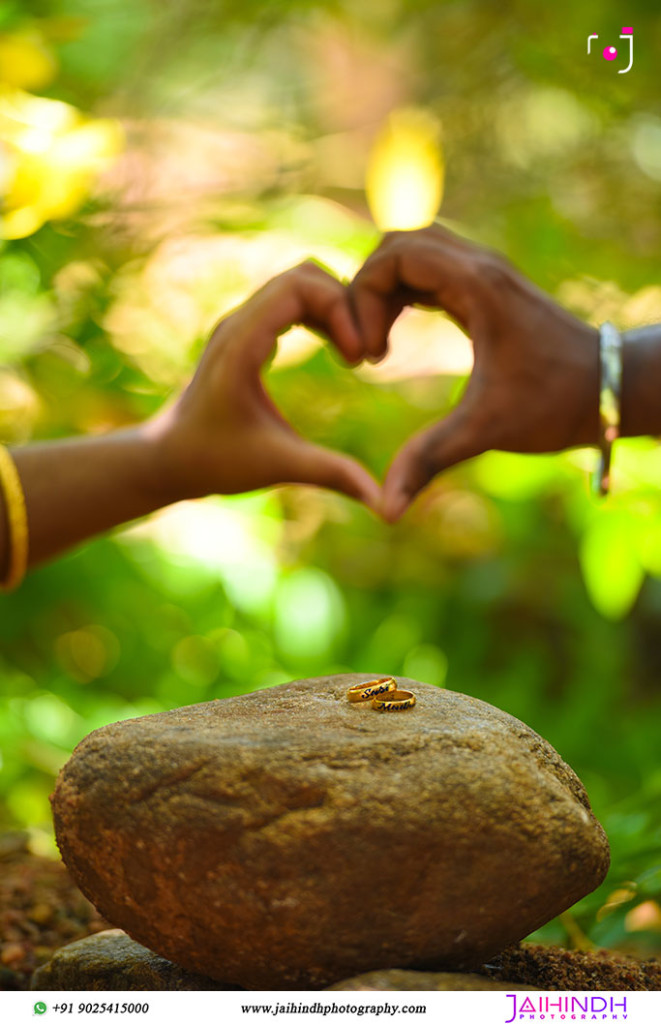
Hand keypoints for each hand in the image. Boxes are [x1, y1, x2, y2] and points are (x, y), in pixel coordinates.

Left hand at [146, 262, 380, 511]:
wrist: (167, 460)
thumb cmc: (214, 463)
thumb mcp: (278, 467)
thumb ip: (331, 475)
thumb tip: (384, 503)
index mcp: (241, 344)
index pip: (300, 287)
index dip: (340, 310)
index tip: (360, 357)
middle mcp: (238, 323)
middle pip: (304, 274)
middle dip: (344, 303)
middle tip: (364, 353)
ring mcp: (240, 324)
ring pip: (299, 282)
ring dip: (334, 307)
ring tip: (356, 353)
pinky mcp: (246, 334)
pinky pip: (291, 301)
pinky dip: (321, 314)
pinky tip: (338, 351)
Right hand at [350, 225, 599, 520]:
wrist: (609, 389)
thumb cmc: (554, 404)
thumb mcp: (485, 431)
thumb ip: (428, 459)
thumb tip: (384, 511)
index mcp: (476, 285)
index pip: (394, 257)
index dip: (364, 299)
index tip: (368, 356)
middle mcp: (480, 266)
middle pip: (399, 245)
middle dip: (368, 289)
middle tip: (366, 346)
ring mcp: (485, 273)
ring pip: (414, 253)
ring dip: (385, 290)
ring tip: (377, 346)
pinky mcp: (487, 289)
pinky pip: (431, 271)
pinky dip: (403, 294)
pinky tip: (396, 338)